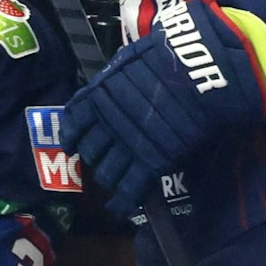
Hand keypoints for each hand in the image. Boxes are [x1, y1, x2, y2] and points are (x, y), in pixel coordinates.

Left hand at [64, 0, 265, 217]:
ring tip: (115, 178)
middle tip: (103, 158)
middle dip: (95, 157)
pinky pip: (130, 188)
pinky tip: (117, 209)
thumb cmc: (165, 56)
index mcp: (98, 95)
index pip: (74, 120)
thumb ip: (117, 76)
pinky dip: (122, 202)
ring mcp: (128, 144)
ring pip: (106, 173)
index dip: (72, 135)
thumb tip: (116, 80)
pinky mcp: (150, 161)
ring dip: (108, 177)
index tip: (73, 143)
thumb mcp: (131, 58)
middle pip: (90, 151)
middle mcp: (107, 122)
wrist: (193, 69)